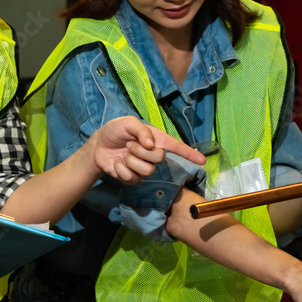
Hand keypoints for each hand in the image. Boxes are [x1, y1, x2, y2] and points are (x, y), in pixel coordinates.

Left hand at [90, 116, 205, 183]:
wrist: (98, 145)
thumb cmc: (115, 131)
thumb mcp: (127, 122)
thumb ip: (141, 130)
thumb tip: (151, 144)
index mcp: (156, 139)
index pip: (176, 147)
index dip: (190, 154)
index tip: (203, 161)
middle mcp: (153, 154)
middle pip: (159, 158)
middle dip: (141, 151)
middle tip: (129, 145)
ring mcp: (144, 168)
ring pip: (147, 170)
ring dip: (130, 160)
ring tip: (124, 154)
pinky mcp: (133, 179)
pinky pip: (132, 177)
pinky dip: (121, 168)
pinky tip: (117, 163)